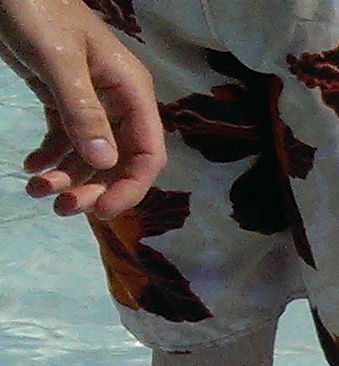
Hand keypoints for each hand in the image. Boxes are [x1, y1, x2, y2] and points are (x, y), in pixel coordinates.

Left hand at [2, 0, 163, 217]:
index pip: (147, 153)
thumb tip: (106, 165)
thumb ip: (83, 112)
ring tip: (35, 190)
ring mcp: (90, 101)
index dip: (130, 187)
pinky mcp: (62, 98)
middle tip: (61, 207)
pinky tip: (31, 167)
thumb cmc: (37, 11)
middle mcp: (117, 102)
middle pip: (119, 161)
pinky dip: (49, 158)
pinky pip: (65, 139)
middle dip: (93, 188)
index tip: (101, 212)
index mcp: (130, 91)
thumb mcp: (59, 61)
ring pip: (90, 155)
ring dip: (67, 179)